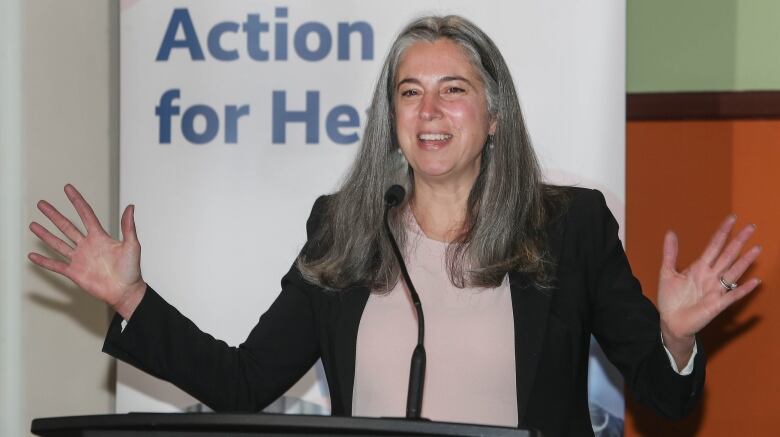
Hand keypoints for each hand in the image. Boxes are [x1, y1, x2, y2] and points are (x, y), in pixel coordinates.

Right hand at [28, 184, 145, 319]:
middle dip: (54, 215)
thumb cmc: (132, 269)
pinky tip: (32, 256)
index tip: (68, 188)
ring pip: (58, 243)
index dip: (77, 201)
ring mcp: (80, 259)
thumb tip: (130, 206)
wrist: (126, 291)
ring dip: (45, 234)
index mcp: (100, 237)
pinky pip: (56, 265)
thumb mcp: (132, 245)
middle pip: (67, 226)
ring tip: (33, 225)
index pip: (85, 214)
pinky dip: (44, 261)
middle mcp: (87, 245)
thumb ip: (128, 226)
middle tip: (42, 204)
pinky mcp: (75, 272)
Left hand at [657, 215, 761, 367]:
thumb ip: (670, 253)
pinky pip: (732, 296)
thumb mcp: (667, 273)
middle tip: (751, 227)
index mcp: (699, 267)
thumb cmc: (671, 299)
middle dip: (738, 241)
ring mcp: (715, 290)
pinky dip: (743, 289)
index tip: (732, 218)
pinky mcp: (717, 304)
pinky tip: (754, 281)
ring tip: (757, 249)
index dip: (722, 232)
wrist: (670, 321)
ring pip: (733, 272)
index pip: (714, 246)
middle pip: (728, 255)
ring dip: (745, 261)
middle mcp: (710, 276)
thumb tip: (671, 232)